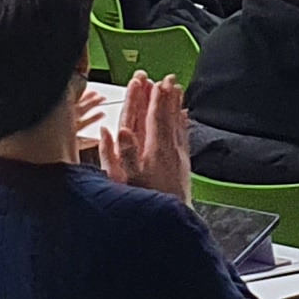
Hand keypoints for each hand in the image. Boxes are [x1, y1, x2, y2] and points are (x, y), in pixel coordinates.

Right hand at [101, 73, 191, 199]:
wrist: (171, 222)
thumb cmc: (144, 202)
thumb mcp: (124, 181)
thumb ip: (117, 154)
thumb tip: (114, 129)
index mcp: (151, 151)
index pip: (150, 117)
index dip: (148, 98)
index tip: (146, 81)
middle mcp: (167, 150)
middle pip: (165, 116)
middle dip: (163, 95)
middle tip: (163, 76)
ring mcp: (178, 156)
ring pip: (176, 123)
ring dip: (175, 104)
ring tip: (176, 87)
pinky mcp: (184, 164)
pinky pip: (184, 136)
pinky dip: (183, 122)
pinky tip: (184, 114)